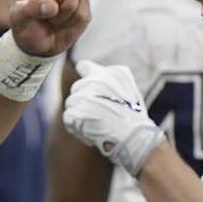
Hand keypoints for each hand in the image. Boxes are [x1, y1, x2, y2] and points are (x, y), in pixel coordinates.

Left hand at [9, 0, 89, 56]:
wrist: (39, 43)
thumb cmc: (25, 27)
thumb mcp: (17, 20)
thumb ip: (28, 9)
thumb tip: (52, 6)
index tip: (27, 6)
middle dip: (49, 10)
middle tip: (41, 15)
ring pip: (71, 3)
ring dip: (60, 18)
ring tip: (51, 19)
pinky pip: (81, 14)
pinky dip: (70, 24)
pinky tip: (63, 21)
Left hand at [63, 61, 164, 175]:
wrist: (132, 135)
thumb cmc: (133, 115)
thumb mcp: (128, 88)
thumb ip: (110, 80)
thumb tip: (96, 76)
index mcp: (104, 74)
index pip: (84, 66)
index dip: (85, 73)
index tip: (88, 81)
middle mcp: (90, 82)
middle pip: (77, 88)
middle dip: (85, 100)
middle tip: (100, 113)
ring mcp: (80, 97)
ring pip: (72, 104)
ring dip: (81, 114)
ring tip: (98, 123)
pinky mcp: (73, 113)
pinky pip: (69, 118)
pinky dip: (77, 126)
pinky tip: (92, 131)